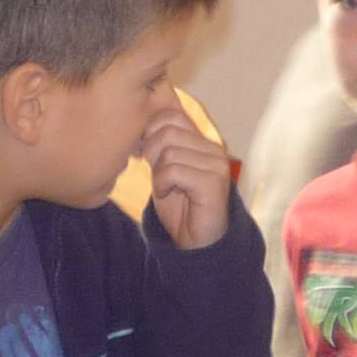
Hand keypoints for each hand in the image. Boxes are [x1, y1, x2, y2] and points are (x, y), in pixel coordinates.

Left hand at [139, 94, 232, 249]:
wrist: (196, 241)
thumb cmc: (179, 205)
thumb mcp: (164, 168)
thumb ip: (160, 145)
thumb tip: (139, 124)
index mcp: (202, 141)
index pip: (171, 115)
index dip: (151, 132)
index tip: (147, 156)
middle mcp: (213, 148)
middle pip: (168, 130)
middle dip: (152, 152)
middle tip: (157, 174)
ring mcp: (216, 164)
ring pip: (169, 151)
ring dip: (158, 173)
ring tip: (166, 188)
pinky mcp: (213, 182)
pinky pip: (174, 171)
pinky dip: (162, 184)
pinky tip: (168, 194)